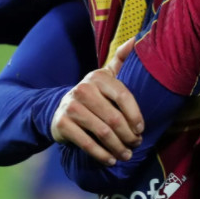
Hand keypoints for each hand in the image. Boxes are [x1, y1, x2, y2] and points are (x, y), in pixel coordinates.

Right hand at [50, 48, 144, 166]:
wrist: (57, 109)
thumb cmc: (92, 93)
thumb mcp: (105, 75)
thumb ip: (121, 59)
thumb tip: (138, 38)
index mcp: (98, 77)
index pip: (124, 96)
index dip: (135, 114)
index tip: (142, 129)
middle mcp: (83, 89)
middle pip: (114, 117)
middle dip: (128, 135)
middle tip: (136, 145)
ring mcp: (70, 107)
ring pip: (102, 132)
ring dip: (117, 147)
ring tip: (127, 155)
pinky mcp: (61, 124)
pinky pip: (86, 143)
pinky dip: (101, 154)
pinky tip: (110, 160)